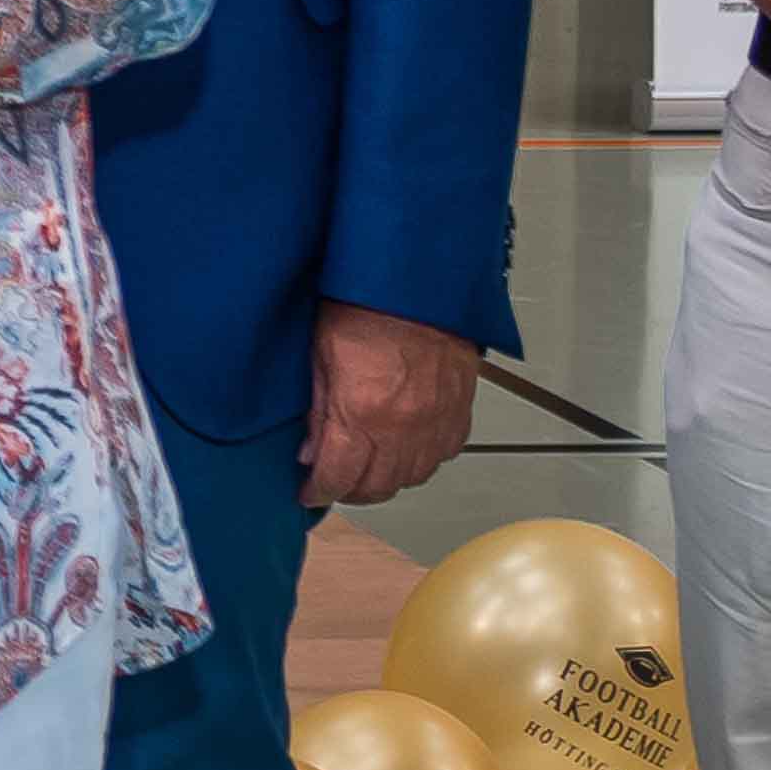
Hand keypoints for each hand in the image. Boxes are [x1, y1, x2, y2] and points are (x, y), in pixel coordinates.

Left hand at [300, 303, 479, 514]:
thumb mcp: (320, 356)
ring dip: (388, 479)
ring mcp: (437, 419)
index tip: (310, 491)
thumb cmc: (365, 303)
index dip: (319, 491)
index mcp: (363, 413)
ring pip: (414, 476)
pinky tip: (405, 446)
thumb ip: (318, 413)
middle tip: (335, 481)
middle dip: (351, 490)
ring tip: (368, 467)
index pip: (339, 477)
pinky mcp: (460, 407)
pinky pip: (444, 452)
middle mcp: (404, 425)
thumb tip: (311, 451)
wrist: (417, 277)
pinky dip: (423, 458)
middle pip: (378, 487)